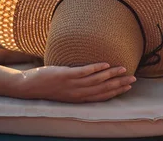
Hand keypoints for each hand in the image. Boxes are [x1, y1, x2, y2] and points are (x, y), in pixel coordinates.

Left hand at [17, 63, 135, 102]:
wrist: (29, 86)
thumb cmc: (47, 87)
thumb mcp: (65, 90)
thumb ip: (77, 86)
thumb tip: (89, 77)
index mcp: (79, 98)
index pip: (102, 96)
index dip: (116, 91)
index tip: (128, 87)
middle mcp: (78, 93)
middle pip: (103, 89)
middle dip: (119, 84)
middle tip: (133, 79)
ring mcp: (73, 84)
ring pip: (97, 80)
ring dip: (112, 75)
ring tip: (123, 69)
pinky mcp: (67, 75)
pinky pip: (85, 71)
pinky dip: (96, 68)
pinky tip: (105, 65)